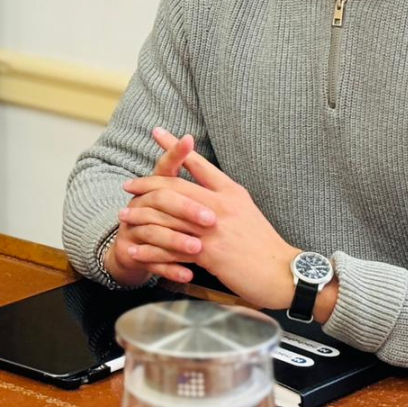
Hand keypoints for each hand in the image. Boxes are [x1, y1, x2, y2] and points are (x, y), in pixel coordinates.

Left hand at [120, 129, 298, 310]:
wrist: (284, 273)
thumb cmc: (264, 245)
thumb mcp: (247, 211)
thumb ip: (224, 200)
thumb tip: (203, 193)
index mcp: (231, 192)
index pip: (198, 163)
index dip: (176, 146)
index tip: (157, 133)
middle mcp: (220, 205)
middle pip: (175, 186)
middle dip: (147, 184)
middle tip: (128, 184)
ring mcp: (213, 228)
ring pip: (168, 216)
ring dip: (142, 216)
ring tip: (123, 216)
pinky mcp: (209, 253)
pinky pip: (170, 248)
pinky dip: (149, 249)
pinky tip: (134, 250)